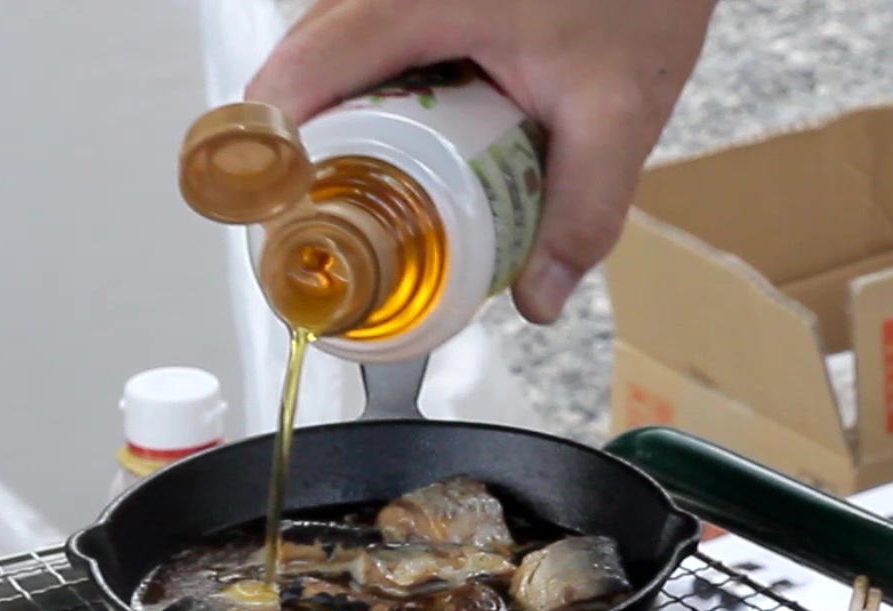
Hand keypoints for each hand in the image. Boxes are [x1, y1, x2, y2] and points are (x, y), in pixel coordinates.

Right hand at [246, 0, 719, 324]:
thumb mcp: (620, 112)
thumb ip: (583, 211)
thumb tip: (537, 299)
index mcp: (417, 1)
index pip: (302, 71)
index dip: (271, 150)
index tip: (278, 217)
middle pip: (302, 66)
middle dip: (305, 151)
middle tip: (329, 228)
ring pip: (329, 50)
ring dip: (335, 122)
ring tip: (363, 194)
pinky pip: (364, 39)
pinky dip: (368, 93)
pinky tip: (404, 142)